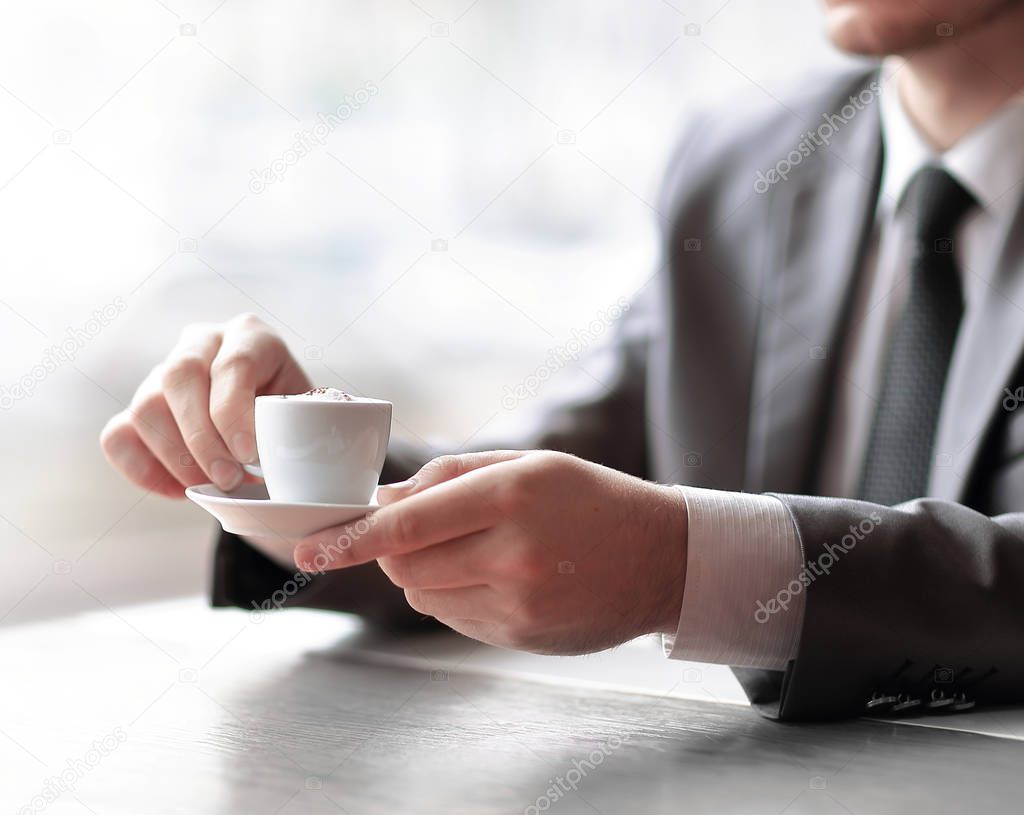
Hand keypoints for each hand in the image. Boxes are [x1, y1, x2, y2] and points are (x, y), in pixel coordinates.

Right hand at [100, 313, 310, 497]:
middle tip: (227, 479)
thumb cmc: (297, 423)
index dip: (234, 412)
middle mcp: (202, 344)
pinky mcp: (136, 411)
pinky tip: (179, 491)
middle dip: (201, 437)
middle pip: (179, 376)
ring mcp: (162, 374)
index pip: (232, 363)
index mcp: (250, 336)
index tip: (248, 455)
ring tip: (212, 488)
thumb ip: (303, 421)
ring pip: (146, 407)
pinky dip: (143, 470)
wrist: (276, 438)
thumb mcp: (310, 415)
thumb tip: (293, 439)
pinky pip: (118, 437)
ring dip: (176, 457)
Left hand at [293, 451, 686, 654]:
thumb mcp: (527, 463)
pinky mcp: (519, 637)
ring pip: (423, 594)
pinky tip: (498, 577)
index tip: (308, 550)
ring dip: (425, 572)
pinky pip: (454, 617)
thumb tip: (383, 501)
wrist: (658, 558)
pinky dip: (454, 595)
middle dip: (393, 550)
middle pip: (405, 565)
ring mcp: (517, 603)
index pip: (408, 525)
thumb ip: (449, 477)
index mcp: (511, 496)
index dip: (351, 538)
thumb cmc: (589, 498)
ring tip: (476, 551)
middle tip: (417, 532)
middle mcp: (512, 553)